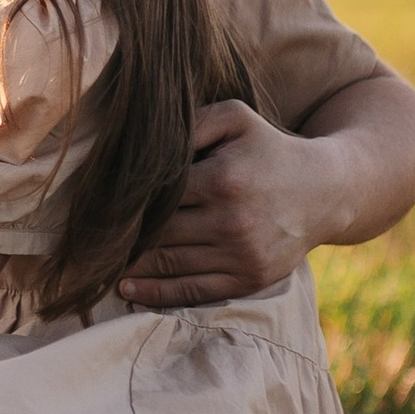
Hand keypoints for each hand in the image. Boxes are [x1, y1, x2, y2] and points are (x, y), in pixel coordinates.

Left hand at [114, 100, 328, 308]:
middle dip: (122, 235)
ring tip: (98, 262)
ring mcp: (242, 255)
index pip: (156, 195)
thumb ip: (192, 122)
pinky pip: (193, 292)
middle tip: (88, 236)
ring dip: (131, 265)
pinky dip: (156, 294)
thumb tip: (147, 141)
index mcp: (223, 179)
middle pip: (157, 232)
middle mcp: (232, 221)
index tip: (96, 205)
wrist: (326, 191)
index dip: (124, 201)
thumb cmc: (270, 149)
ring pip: (170, 264)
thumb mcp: (237, 118)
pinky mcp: (250, 279)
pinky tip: (128, 289)